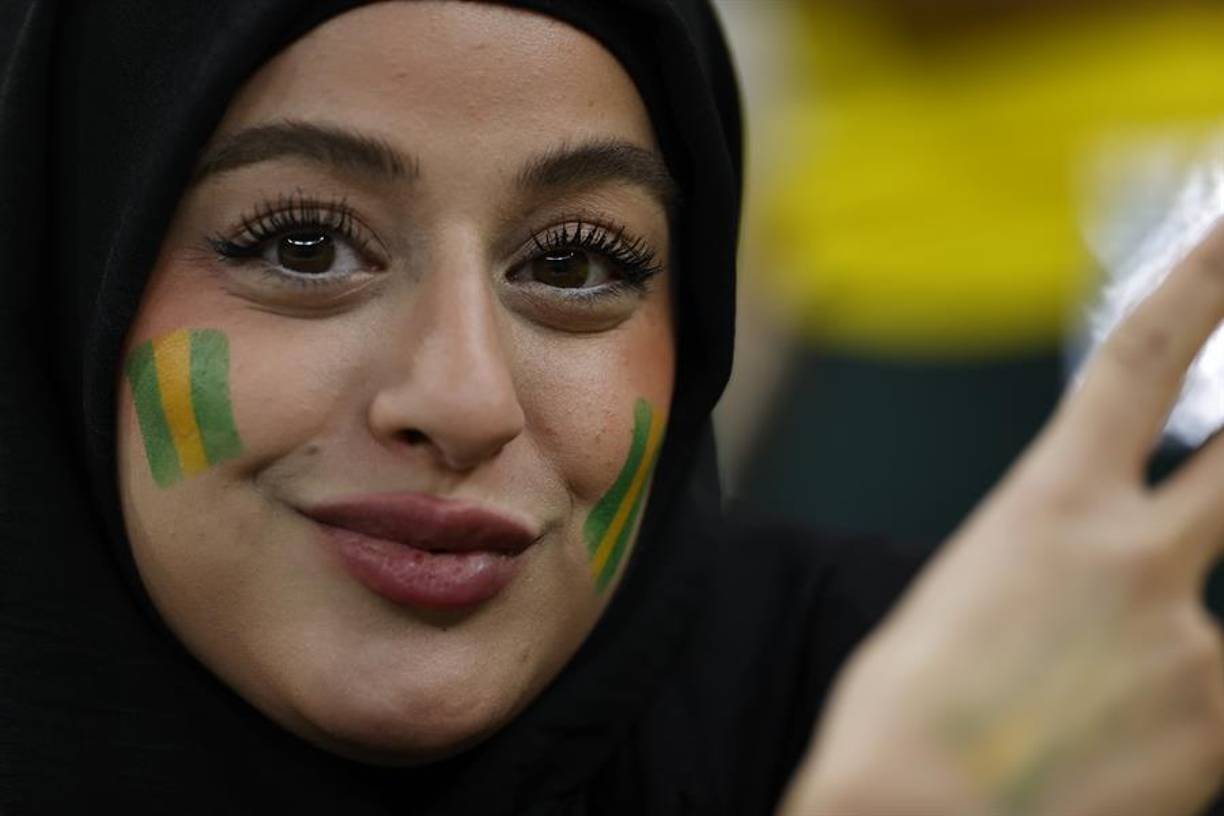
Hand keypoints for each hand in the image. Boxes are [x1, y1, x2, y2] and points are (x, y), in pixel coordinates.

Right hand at [781, 222, 1223, 814]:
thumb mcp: (963, 598)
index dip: (1200, 283)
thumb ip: (1050, 559)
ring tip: (1131, 654)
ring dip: (1195, 606)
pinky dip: (1195, 705)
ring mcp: (1193, 642)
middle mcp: (1136, 556)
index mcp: (1047, 508)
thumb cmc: (906, 713)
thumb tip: (1095, 563)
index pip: (1139, 361)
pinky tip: (1125, 746)